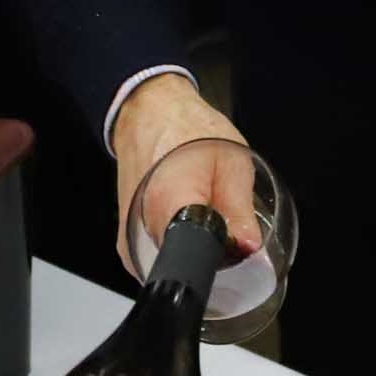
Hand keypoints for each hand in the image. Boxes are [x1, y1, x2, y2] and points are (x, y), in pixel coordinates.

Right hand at [109, 73, 267, 262]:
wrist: (147, 111)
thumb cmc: (186, 127)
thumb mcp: (230, 161)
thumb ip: (240, 210)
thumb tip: (249, 247)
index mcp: (169, 205)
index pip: (197, 260)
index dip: (223, 258)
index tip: (232, 240)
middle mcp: (143, 227)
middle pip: (188, 264)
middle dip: (212, 250)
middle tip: (216, 210)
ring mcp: (130, 237)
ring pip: (173, 261)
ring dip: (193, 244)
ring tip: (196, 205)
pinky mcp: (126, 239)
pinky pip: (158, 254)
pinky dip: (176, 240)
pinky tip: (182, 213)